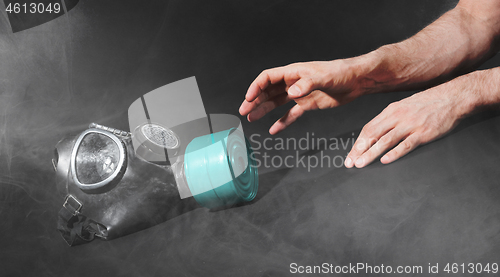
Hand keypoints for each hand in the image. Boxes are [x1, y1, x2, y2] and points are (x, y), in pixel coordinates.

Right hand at [239, 60, 366, 134]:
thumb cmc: (341, 73)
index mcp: (294, 72)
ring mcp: (299, 94)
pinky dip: (282, 122)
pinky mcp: (308, 104)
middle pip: (268, 91)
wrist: (357, 81)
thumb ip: (307, 84)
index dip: (256, 87)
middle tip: (243, 111)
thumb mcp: (324, 77)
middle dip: (254, 100)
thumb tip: (291, 93)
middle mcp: (293, 82)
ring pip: (276, 102)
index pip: (268, 78)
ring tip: (251, 118)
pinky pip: (291, 114)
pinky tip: (273, 130)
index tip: (249, 98)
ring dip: (263, 110)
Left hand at [345, 79, 472, 167]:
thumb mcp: (404, 106)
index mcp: (391, 111)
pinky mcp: (423, 133)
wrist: (452, 97)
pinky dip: (394, 153)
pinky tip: (385, 160)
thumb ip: (390, 119)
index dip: (357, 143)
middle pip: (372, 135)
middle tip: (350, 163)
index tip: (350, 155)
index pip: (368, 128)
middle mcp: (397, 117)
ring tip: (361, 164)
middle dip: (359, 150)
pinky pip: (406, 144)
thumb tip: (375, 133)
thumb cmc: (428, 103)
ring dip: (371, 153)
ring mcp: (410, 125)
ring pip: (385, 141)